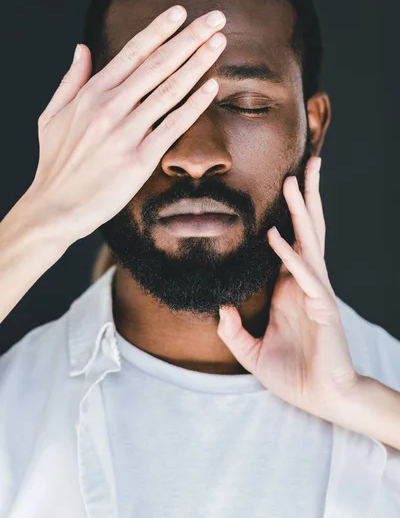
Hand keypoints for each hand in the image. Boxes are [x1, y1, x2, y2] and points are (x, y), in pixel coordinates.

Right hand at [26, 6, 226, 248]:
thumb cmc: (55, 163)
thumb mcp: (51, 115)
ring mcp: (125, 133)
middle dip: (189, 37)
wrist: (54, 207)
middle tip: (215, 18)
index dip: (159, 30)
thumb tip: (82, 47)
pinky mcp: (139, 160)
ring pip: (169, 89)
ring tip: (219, 43)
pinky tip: (211, 87)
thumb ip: (71, 80)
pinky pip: (172, 126)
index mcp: (90, 94)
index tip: (181, 13)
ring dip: (197, 63)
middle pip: (157, 64)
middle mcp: (109, 107)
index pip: (131, 53)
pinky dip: (194, 105)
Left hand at [217, 157, 359, 420]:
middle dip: (305, 196)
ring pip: (311, 241)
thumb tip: (217, 308)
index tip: (282, 186)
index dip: (287, 214)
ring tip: (298, 177)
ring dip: (302, 209)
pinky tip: (275, 235)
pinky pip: (304, 275)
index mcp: (289, 288)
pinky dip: (289, 254)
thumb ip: (233, 331)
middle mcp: (304, 282)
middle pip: (307, 230)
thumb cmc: (294, 374)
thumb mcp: (253, 352)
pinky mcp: (322, 307)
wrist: (322, 399)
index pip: (289, 241)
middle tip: (305, 163)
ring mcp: (315, 292)